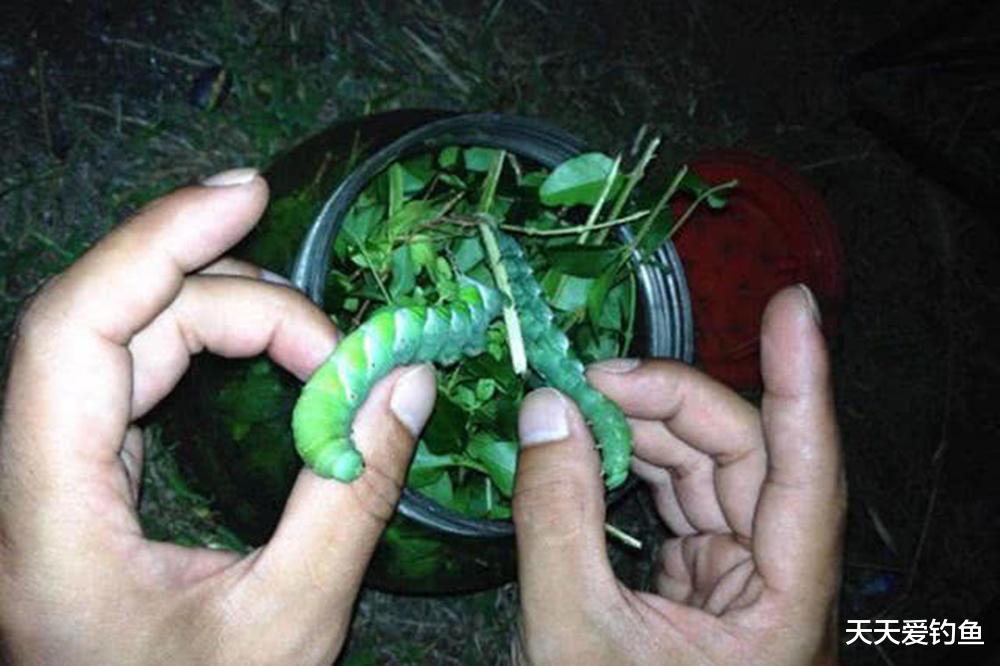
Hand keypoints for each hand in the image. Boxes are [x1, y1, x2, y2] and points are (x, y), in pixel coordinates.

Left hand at [0, 169, 436, 664]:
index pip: (75, 332)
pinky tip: (262, 348)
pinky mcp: (88, 487)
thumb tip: (406, 382)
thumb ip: (352, 498)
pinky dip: (203, 350)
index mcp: (50, 520)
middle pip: (111, 327)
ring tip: (316, 339)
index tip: (249, 198)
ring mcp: (54, 483)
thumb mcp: (291, 625)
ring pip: (123, 348)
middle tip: (337, 332)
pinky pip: (133, 382)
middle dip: (229, 297)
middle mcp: (32, 485)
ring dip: (221, 319)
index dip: (157, 244)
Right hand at [512, 286, 844, 664]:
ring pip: (709, 474)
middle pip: (745, 458)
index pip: (807, 469)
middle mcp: (777, 581)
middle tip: (587, 376)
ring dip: (645, 432)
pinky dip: (635, 468)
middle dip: (670, 404)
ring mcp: (741, 580)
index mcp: (784, 604)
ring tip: (575, 405)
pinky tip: (591, 448)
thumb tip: (546, 410)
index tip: (791, 307)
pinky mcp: (706, 584)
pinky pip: (680, 502)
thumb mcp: (573, 634)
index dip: (800, 380)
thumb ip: (557, 517)